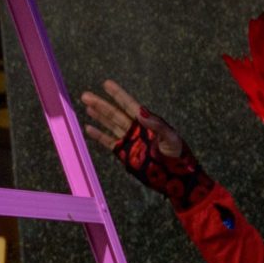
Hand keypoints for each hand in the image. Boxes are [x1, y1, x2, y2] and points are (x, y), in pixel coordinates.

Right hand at [77, 79, 207, 203]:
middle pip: (115, 112)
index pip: (129, 105)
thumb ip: (157, 125)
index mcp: (148, 122)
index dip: (118, 94)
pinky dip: (98, 135)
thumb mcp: (171, 138)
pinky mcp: (123, 152)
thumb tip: (141, 112)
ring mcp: (129, 140)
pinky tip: (88, 127)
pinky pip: (108, 141)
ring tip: (86, 105)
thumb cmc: (177, 156)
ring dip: (98, 115)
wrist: (175, 178)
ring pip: (109, 124)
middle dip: (101, 104)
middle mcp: (136, 128)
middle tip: (86, 95)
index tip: (106, 84)